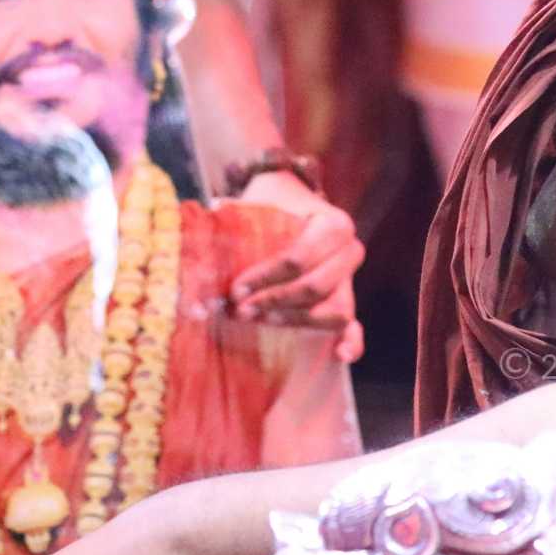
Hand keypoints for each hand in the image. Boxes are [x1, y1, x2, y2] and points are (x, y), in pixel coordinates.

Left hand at [227, 171, 366, 362]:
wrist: (293, 199)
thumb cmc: (272, 202)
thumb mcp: (257, 203)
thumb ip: (235, 220)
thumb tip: (201, 245)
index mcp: (334, 224)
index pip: (298, 259)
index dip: (265, 278)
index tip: (235, 289)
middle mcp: (349, 251)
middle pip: (315, 287)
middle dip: (275, 300)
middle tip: (241, 310)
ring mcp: (350, 278)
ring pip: (333, 310)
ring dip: (296, 319)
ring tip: (262, 320)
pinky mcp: (346, 298)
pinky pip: (353, 324)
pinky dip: (351, 341)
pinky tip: (338, 355)